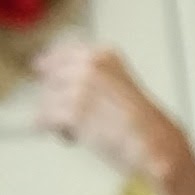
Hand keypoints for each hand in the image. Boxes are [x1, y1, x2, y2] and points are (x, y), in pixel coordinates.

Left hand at [33, 37, 186, 193]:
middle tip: (61, 113)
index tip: (39, 67)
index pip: (63, 52)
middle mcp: (90, 66)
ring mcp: (80, 87)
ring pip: (47, 99)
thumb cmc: (141, 122)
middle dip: (53, 96)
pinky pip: (47, 118)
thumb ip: (92, 76)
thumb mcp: (120, 85)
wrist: (155, 142)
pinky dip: (50, 129)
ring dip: (55, 116)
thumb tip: (54, 74)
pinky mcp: (73, 112)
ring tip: (73, 131)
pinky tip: (60, 136)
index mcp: (103, 55)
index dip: (49, 62)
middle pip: (52, 77)